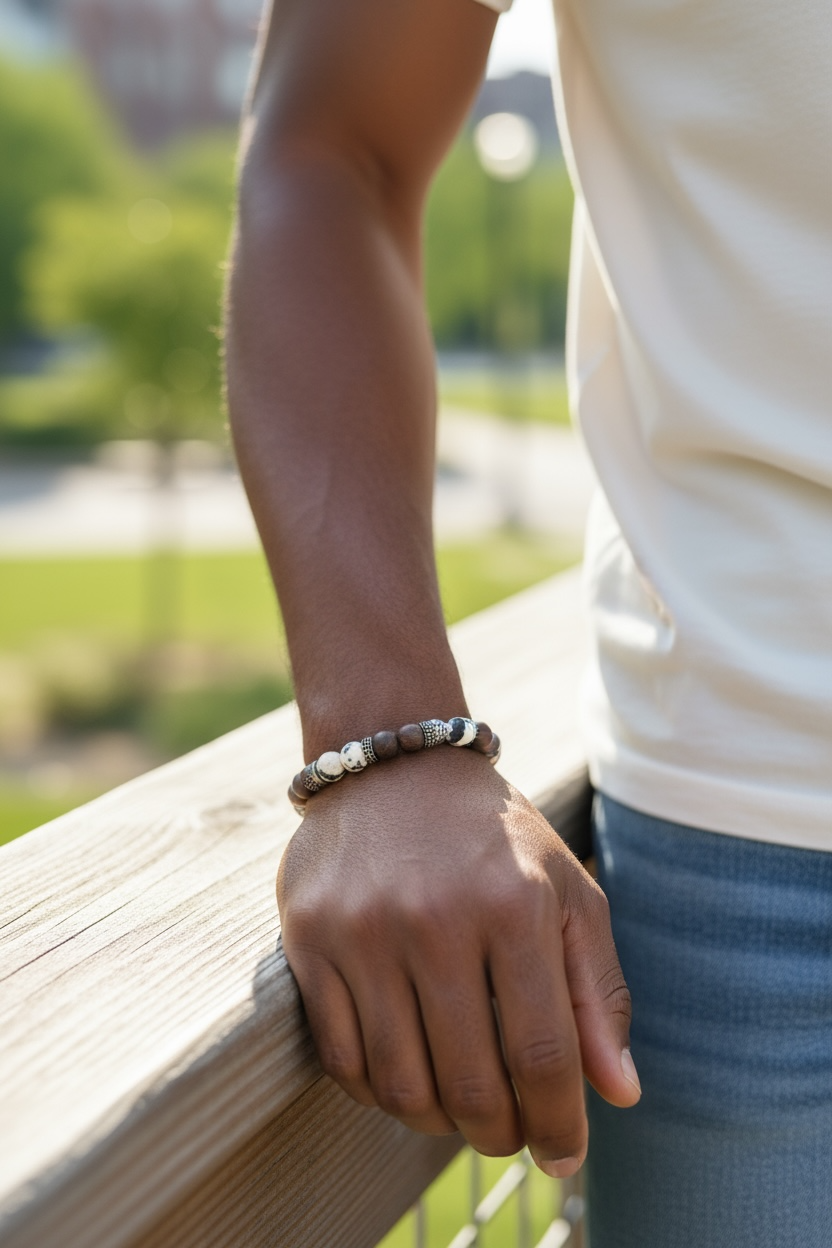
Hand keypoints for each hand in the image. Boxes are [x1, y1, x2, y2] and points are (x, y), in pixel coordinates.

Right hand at [277, 747, 639, 1175]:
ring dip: (438, 1121)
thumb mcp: (567, 893)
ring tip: (459, 1110)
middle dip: (499, 1133)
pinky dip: (377, 1092)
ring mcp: (363, 931)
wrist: (396, 765)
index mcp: (514, 905)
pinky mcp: (308, 938)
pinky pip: (341, 1056)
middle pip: (471, 1083)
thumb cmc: (496, 839)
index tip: (565, 1155)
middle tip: (509, 1133)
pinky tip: (405, 1078)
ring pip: (401, 1084)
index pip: (542, 1053)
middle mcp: (435, 919)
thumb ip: (598, 992)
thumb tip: (619, 1094)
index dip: (560, 1121)